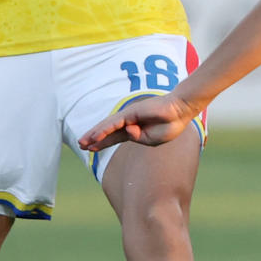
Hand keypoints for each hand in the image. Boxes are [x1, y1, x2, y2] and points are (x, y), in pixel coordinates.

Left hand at [78, 93, 198, 152]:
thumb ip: (138, 138)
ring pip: (107, 127)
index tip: (90, 148)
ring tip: (82, 143)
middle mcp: (128, 122)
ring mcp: (128, 116)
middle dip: (93, 139)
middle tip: (80, 145)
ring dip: (94, 135)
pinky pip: (115, 123)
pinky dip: (104, 130)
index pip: (113, 137)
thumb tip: (127, 131)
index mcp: (134, 130)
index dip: (101, 142)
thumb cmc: (169, 125)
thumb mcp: (151, 140)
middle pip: (106, 131)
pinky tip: (95, 136)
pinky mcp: (131, 112)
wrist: (179, 112)